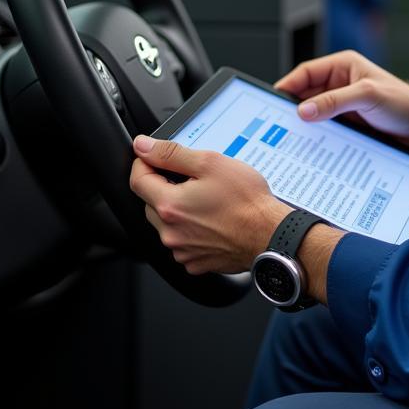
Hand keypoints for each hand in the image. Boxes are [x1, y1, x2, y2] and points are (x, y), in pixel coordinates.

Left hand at [129, 136, 290, 274]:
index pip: (137, 180)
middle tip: (191, 178)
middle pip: (150, 202)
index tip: (155, 156)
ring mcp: (182, 251)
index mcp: (169, 206)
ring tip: (206, 199)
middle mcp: (170, 233)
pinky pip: (182, 241)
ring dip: (177, 209)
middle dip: (163, 186)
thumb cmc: (247, 201)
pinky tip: (211, 219)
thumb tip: (143, 146)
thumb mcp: (210, 163)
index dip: (144, 163)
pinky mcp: (195, 262)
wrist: (270, 235)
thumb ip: (172, 154)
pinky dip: (190, 229)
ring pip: (166, 223)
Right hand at [276, 51, 408, 166]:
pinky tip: (310, 144)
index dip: (288, 85)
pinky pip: (324, 126)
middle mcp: (340, 82)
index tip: (273, 99)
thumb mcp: (367, 97)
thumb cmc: (403, 104)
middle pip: (306, 93)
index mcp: (343, 66)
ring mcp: (342, 103)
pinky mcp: (346, 121)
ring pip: (314, 111)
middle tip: (278, 122)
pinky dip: (316, 134)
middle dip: (293, 107)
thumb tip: (304, 110)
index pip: (306, 72)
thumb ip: (334, 101)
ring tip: (291, 135)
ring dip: (305, 123)